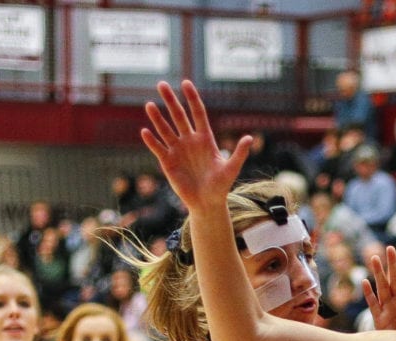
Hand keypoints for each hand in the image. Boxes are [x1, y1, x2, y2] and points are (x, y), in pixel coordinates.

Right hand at [141, 80, 251, 215]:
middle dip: (170, 101)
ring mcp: (177, 150)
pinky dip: (152, 141)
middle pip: (179, 116)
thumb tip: (250, 138)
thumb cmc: (221, 186)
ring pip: (165, 130)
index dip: (192, 98)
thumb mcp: (231, 168)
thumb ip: (239, 153)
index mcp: (205, 139)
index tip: (186, 83)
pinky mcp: (167, 162)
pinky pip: (158, 148)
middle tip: (161, 84)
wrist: (207, 203)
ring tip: (149, 105)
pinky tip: (146, 131)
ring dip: (157, 118)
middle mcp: (190, 141)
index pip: (198, 113)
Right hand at [363, 246, 395, 333]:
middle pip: (394, 279)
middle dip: (393, 264)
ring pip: (382, 287)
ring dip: (378, 274)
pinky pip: (373, 304)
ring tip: (374, 258)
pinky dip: (369, 294)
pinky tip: (365, 282)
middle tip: (390, 248)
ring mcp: (387, 308)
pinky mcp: (379, 319)